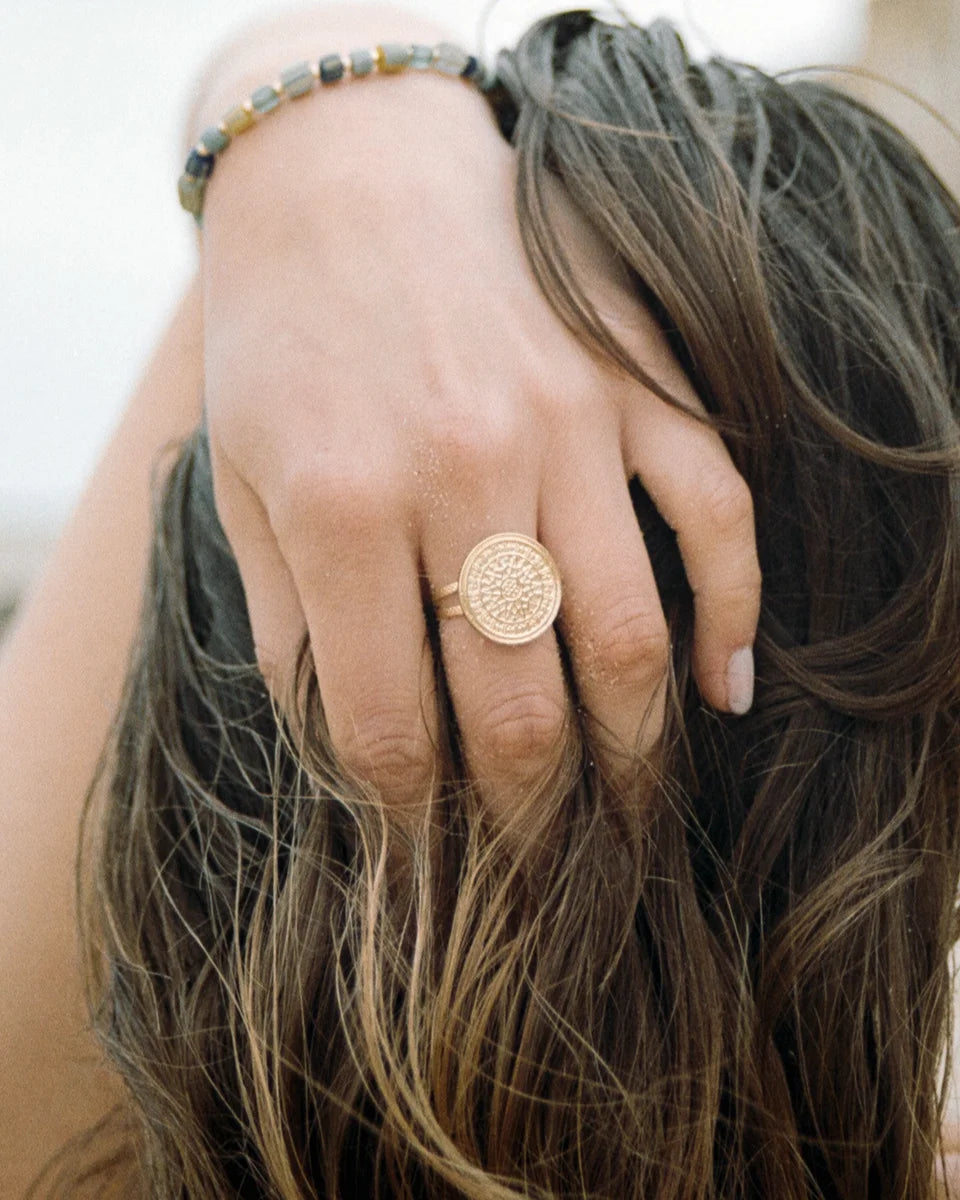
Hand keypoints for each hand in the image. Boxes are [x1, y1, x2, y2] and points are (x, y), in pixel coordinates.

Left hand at [200, 68, 759, 816]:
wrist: (347, 175)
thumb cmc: (281, 338)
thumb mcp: (241, 483)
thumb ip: (290, 627)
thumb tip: (350, 752)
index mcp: (344, 509)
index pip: (390, 727)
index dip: (408, 816)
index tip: (424, 850)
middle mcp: (463, 475)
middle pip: (520, 709)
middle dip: (528, 821)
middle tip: (534, 869)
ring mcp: (566, 426)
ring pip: (628, 636)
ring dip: (632, 751)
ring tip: (624, 810)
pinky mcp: (635, 385)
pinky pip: (714, 513)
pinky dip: (733, 611)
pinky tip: (727, 687)